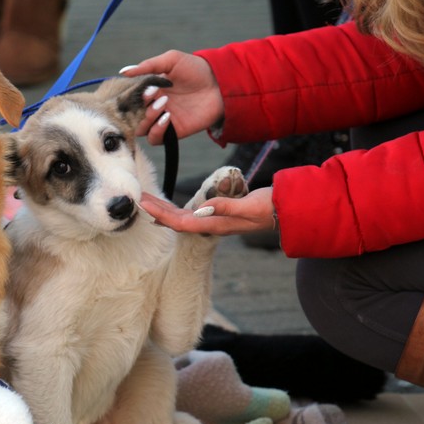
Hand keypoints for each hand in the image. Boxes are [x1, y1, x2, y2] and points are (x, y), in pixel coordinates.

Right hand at [120, 50, 224, 145]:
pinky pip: (155, 139)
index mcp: (150, 91)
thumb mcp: (171, 60)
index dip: (133, 95)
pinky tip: (167, 116)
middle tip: (154, 94)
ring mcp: (163, 120)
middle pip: (133, 116)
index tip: (145, 87)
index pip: (131, 99)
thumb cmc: (196, 69)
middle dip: (140, 106)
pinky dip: (157, 130)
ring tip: (164, 103)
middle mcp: (153, 107)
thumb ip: (147, 66)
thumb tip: (123, 71)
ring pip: (141, 129)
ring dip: (148, 117)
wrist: (219, 83)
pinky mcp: (173, 132)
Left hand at [139, 187, 277, 234]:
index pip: (179, 221)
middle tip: (137, 198)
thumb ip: (226, 206)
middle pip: (175, 220)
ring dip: (163, 210)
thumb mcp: (249, 205)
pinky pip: (190, 216)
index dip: (160, 213)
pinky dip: (175, 211)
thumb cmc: (269, 208)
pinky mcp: (218, 215)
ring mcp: (214, 221)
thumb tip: (202, 208)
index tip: (143, 203)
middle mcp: (211, 225)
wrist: (285, 212)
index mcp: (214, 224)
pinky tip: (168, 208)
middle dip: (155, 210)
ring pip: (181, 218)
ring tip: (146, 201)